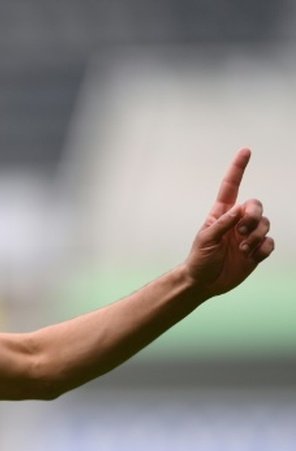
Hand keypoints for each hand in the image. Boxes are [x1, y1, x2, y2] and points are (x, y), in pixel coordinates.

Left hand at [185, 148, 274, 296]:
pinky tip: (250, 257)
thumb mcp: (206, 239)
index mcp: (221, 214)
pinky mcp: (256, 250)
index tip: (246, 151)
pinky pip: (270, 243)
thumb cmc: (199, 258)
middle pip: (256, 205)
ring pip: (265, 224)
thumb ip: (222, 223)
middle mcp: (237, 221)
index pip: (231, 186)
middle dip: (253, 216)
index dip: (238, 169)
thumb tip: (239, 209)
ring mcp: (248, 235)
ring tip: (242, 249)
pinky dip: (262, 249)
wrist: (204, 282)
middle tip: (241, 231)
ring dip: (256, 236)